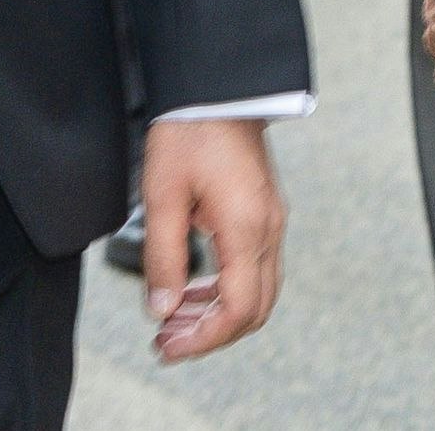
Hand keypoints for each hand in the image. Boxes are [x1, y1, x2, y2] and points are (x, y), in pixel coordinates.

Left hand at [138, 117, 284, 362]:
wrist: (218, 88)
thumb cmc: (190, 133)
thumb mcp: (163, 197)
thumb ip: (163, 259)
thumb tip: (162, 310)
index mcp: (247, 229)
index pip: (238, 309)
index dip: (204, 339)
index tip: (168, 347)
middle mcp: (269, 230)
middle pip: (255, 309)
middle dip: (211, 334)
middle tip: (166, 342)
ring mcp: (272, 221)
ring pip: (258, 291)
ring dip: (218, 314)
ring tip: (172, 320)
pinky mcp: (265, 213)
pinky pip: (255, 268)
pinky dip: (226, 290)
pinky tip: (192, 290)